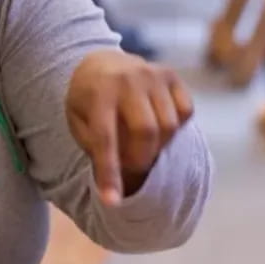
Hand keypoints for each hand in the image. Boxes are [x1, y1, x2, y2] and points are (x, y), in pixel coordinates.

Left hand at [66, 50, 193, 204]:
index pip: (106, 138)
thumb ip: (95, 145)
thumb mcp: (78, 120)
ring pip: (170, 125)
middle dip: (141, 158)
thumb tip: (120, 172)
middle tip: (132, 164)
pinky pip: (185, 111)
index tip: (112, 202)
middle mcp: (128, 79)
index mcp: (98, 92)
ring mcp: (153, 74)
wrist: (102, 62)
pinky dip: (176, 126)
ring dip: (159, 145)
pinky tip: (159, 124)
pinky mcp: (171, 76)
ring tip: (143, 145)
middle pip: (147, 132)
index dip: (110, 173)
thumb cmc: (89, 101)